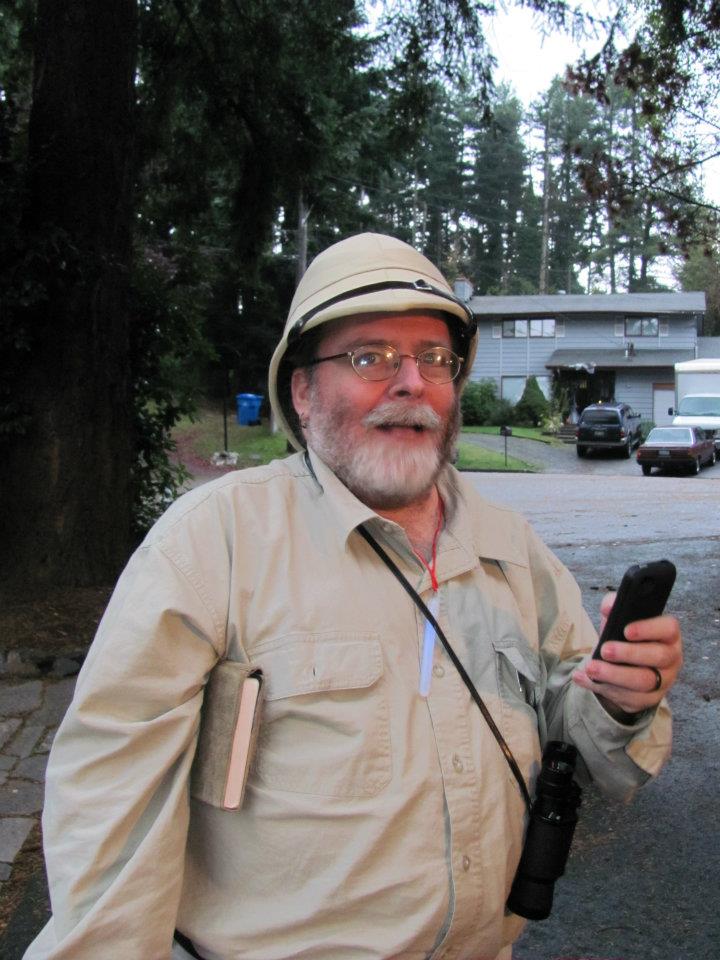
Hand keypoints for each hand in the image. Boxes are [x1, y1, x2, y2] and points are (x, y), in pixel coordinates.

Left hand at [572, 591, 682, 717]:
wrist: (628, 668)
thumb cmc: (626, 639)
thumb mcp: (620, 621)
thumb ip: (614, 608)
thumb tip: (608, 606)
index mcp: (668, 635)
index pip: (669, 628)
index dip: (649, 629)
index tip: (626, 630)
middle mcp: (671, 658)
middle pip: (657, 656)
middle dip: (629, 653)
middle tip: (604, 650)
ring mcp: (662, 681)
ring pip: (643, 681)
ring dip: (614, 675)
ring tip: (590, 668)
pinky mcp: (648, 699)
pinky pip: (628, 697)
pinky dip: (602, 688)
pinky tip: (584, 678)